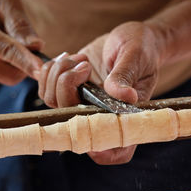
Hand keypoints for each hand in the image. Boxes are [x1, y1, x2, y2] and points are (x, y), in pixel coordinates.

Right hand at [0, 0, 43, 84]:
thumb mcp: (3, 0)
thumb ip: (20, 23)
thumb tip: (37, 46)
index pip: (5, 51)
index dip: (25, 62)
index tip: (40, 70)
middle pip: (11, 72)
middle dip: (25, 62)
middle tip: (21, 39)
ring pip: (6, 76)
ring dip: (14, 63)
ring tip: (2, 39)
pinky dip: (4, 64)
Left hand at [37, 21, 161, 163]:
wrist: (132, 38)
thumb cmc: (143, 49)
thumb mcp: (137, 58)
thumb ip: (126, 76)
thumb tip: (123, 96)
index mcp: (127, 117)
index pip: (117, 150)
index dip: (104, 151)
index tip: (93, 133)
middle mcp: (103, 116)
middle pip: (73, 123)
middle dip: (67, 89)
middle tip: (85, 65)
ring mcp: (84, 104)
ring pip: (55, 104)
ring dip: (58, 76)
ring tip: (80, 59)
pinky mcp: (70, 90)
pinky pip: (47, 89)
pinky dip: (50, 71)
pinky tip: (70, 57)